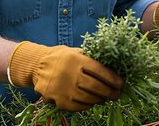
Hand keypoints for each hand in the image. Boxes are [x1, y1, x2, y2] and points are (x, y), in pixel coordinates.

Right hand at [8, 42, 123, 110]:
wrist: (36, 66)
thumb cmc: (60, 57)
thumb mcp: (74, 52)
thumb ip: (90, 58)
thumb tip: (112, 68)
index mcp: (76, 59)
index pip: (100, 71)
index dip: (113, 78)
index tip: (121, 83)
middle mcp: (69, 74)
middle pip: (96, 87)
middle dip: (110, 92)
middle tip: (117, 94)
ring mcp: (63, 89)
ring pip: (89, 98)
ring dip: (100, 99)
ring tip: (105, 98)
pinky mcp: (58, 100)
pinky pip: (79, 106)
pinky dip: (88, 105)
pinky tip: (92, 101)